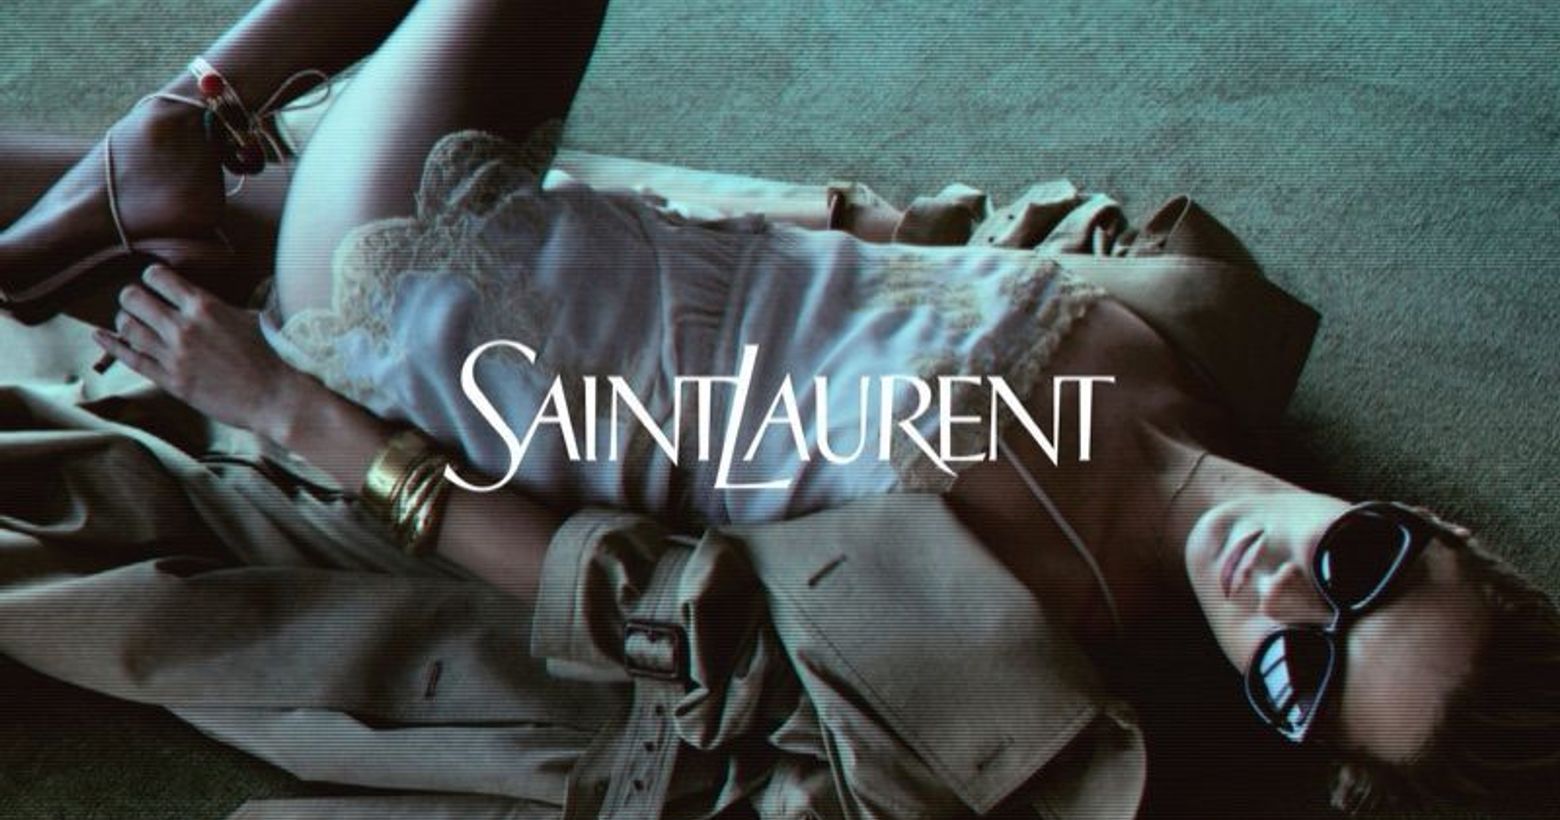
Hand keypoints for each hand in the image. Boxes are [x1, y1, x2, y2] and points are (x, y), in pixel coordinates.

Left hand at [93, 264, 305, 437]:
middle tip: (139, 303)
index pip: (158, 277)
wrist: (275, 397)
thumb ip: (221, 306)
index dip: (153, 277)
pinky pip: (130, 359)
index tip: (156, 283)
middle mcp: (183, 327)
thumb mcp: (250, 319)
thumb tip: (209, 298)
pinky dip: (111, 345)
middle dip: (132, 296)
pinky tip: (99, 335)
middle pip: (133, 297)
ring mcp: (174, 355)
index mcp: (204, 306)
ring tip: (131, 321)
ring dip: (124, 320)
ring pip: (127, 326)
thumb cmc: (270, 357)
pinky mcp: (170, 380)